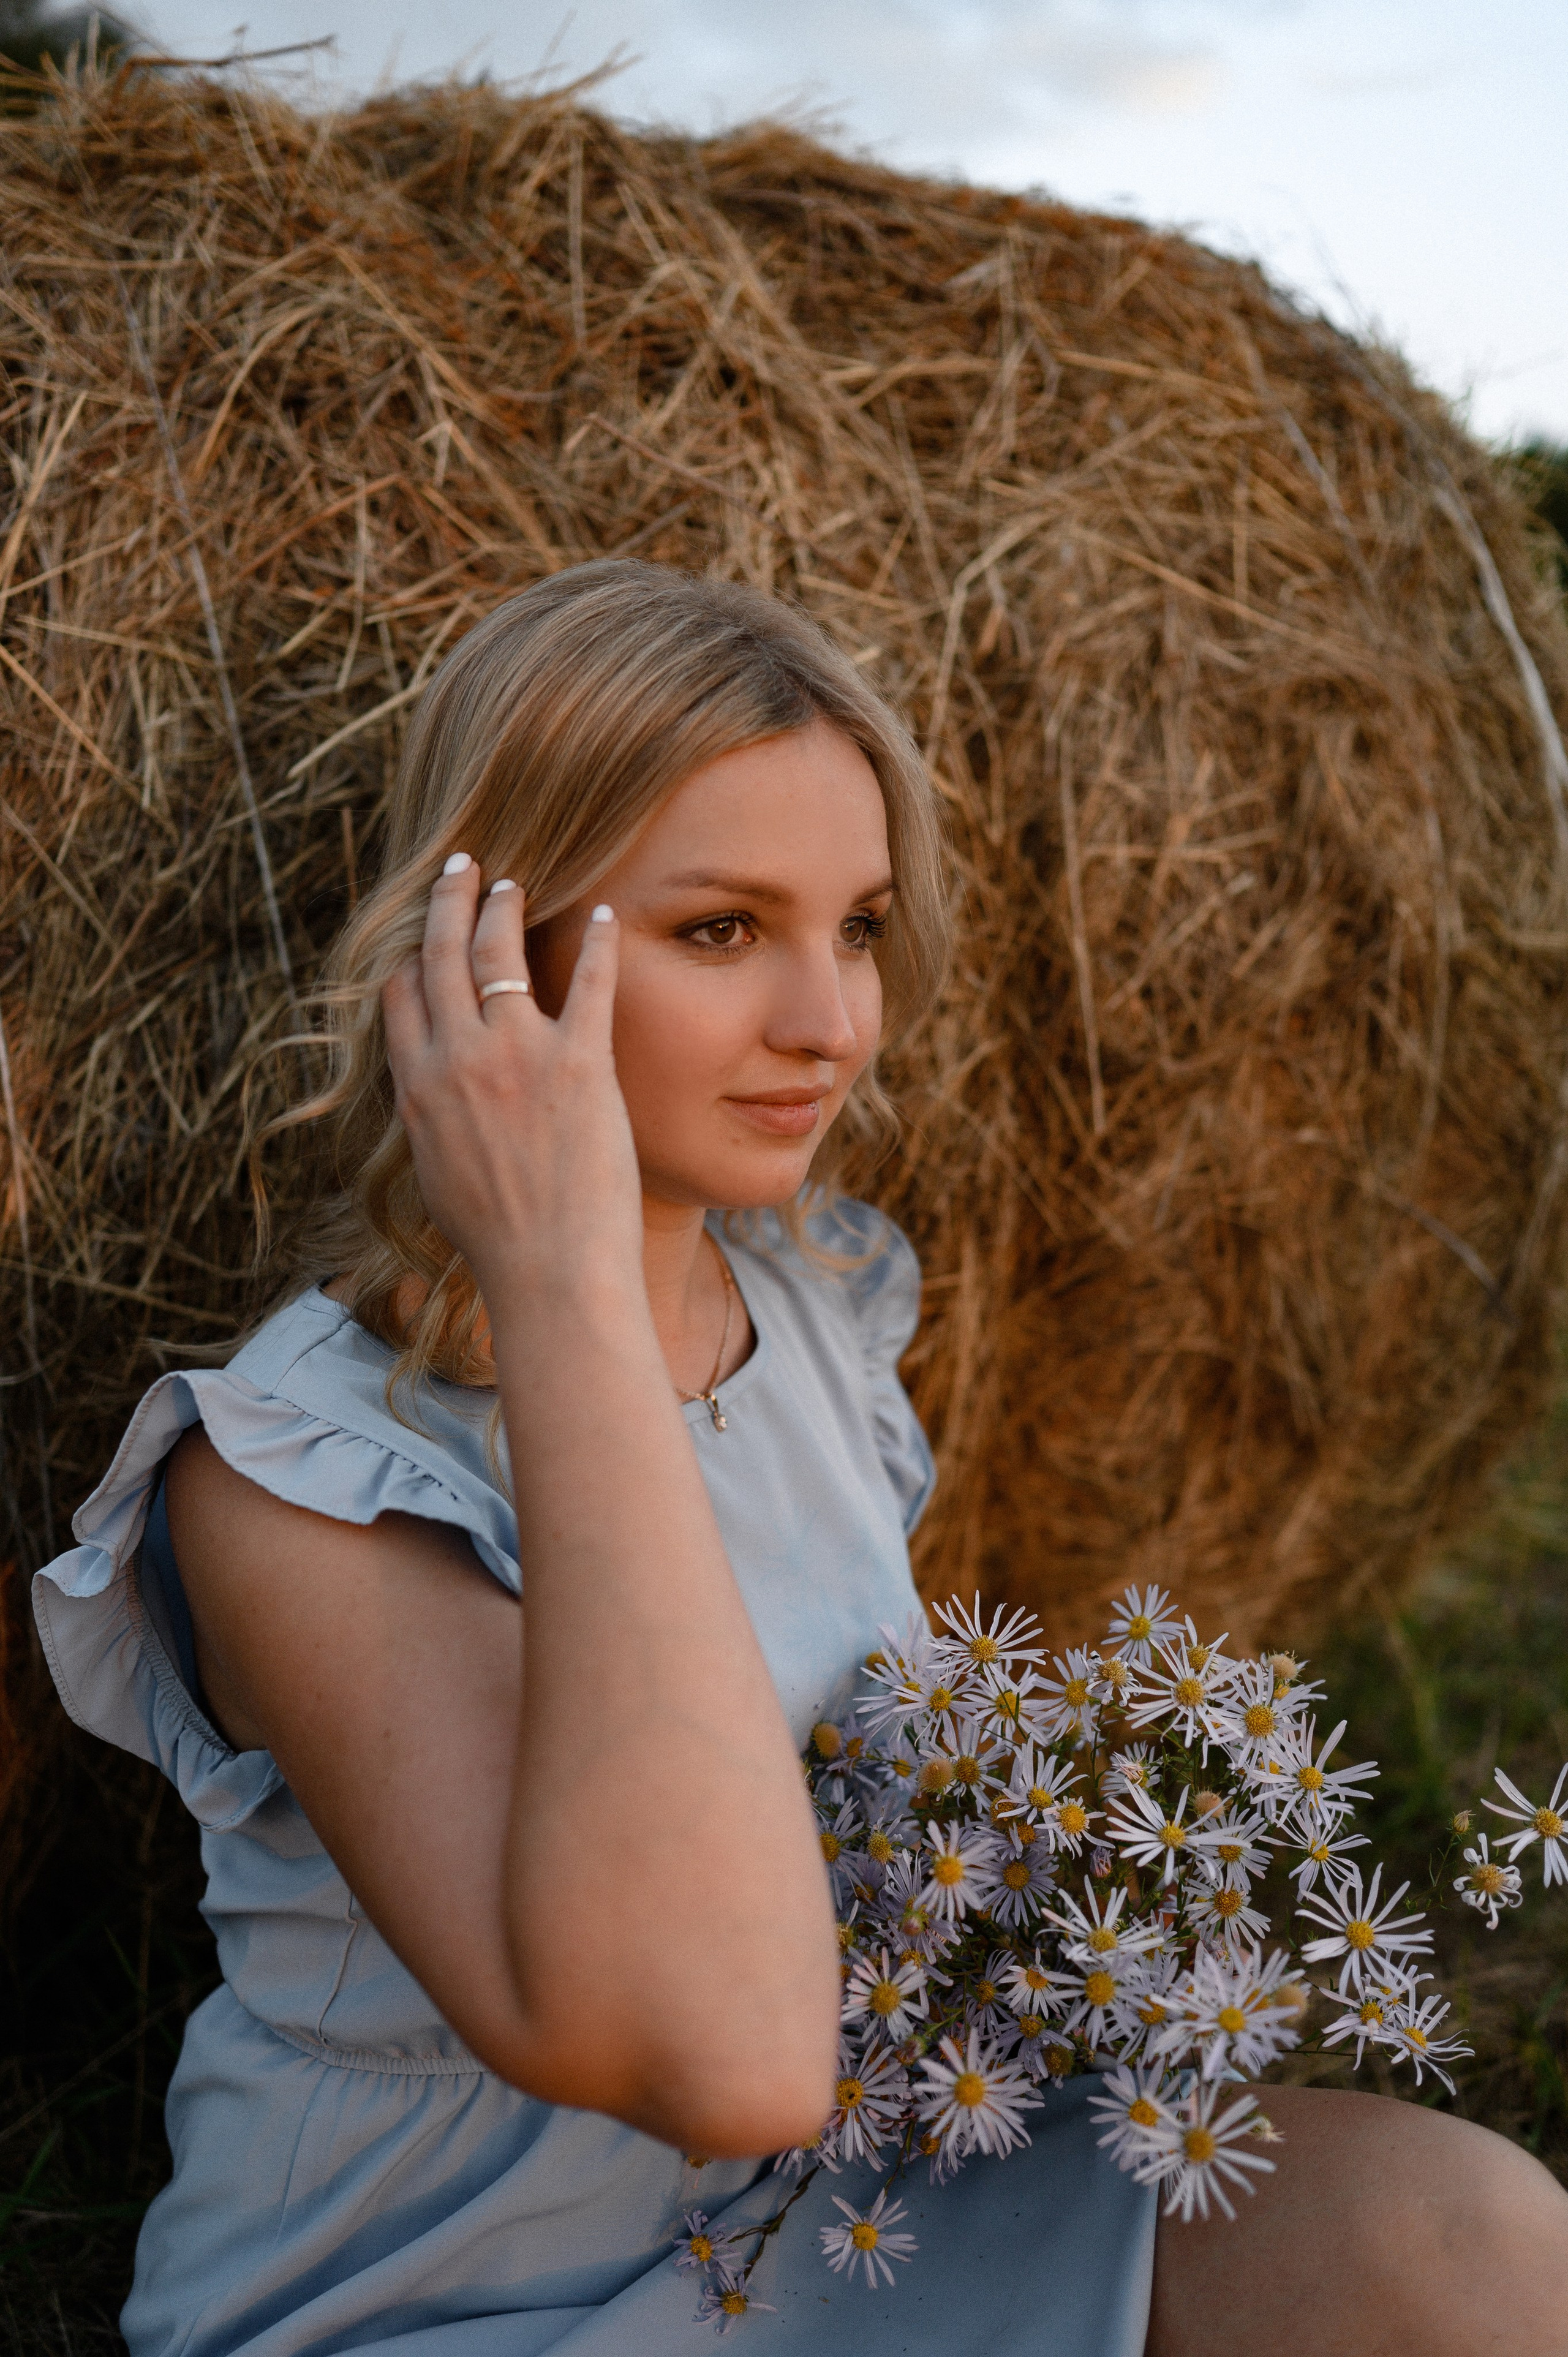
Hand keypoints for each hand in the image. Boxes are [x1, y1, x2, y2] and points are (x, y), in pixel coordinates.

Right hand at [382, 859, 644, 1306]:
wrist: (548, 1271)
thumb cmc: (498, 1241)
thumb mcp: (439, 1175)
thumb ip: (432, 1120)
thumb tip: (429, 1100)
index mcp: (419, 1087)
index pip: (402, 994)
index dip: (414, 953)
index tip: (428, 932)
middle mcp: (459, 1059)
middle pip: (443, 953)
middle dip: (451, 900)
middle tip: (464, 867)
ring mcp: (518, 1055)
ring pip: (501, 951)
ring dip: (506, 907)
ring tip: (516, 882)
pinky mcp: (580, 1063)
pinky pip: (588, 982)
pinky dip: (596, 940)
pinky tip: (605, 914)